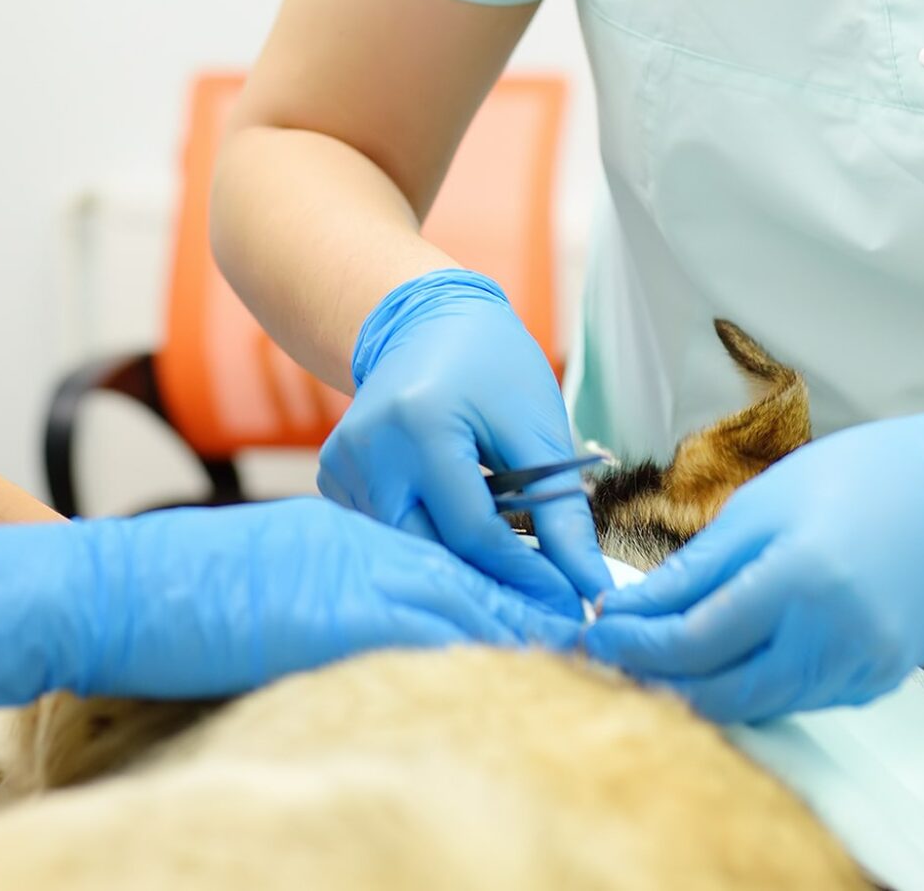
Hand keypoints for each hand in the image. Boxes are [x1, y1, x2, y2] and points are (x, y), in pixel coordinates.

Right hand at [0, 496, 581, 724]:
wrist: (124, 587)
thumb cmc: (187, 594)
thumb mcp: (279, 576)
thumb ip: (339, 594)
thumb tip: (384, 634)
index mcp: (355, 529)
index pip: (458, 555)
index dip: (522, 584)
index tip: (575, 610)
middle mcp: (370, 541)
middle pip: (481, 572)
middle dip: (548, 604)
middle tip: (617, 633)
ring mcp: (360, 571)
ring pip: (472, 597)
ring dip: (536, 626)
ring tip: (603, 651)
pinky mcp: (348, 609)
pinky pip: (438, 628)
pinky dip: (493, 644)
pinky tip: (536, 661)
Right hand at [313, 269, 611, 614]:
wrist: (425, 320)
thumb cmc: (491, 365)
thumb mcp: (536, 430)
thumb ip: (561, 514)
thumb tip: (591, 589)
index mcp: (420, 427)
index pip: (472, 531)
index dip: (522, 574)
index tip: (566, 604)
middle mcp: (366, 450)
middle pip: (430, 550)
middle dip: (487, 581)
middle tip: (539, 603)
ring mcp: (339, 466)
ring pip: (406, 549)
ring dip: (456, 565)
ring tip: (507, 574)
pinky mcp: (332, 478)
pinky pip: (385, 532)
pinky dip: (425, 541)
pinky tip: (456, 534)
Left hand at [582, 397, 923, 722]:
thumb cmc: (859, 480)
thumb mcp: (760, 508)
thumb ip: (695, 571)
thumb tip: (631, 611)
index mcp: (799, 580)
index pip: (695, 642)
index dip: (637, 646)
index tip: (596, 636)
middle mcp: (835, 637)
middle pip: (724, 692)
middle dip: (661, 680)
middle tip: (615, 657)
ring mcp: (862, 668)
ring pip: (760, 704)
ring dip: (704, 688)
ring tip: (659, 656)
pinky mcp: (878, 682)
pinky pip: (798, 698)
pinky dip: (754, 685)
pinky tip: (725, 659)